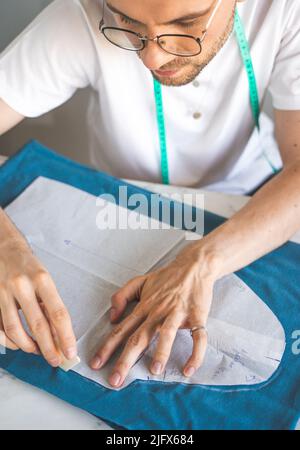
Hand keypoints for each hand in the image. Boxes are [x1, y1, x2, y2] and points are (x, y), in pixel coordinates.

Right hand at [0, 236, 76, 365]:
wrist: (3, 248)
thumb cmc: (28, 266)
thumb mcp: (44, 279)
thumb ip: (49, 304)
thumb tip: (58, 334)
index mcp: (42, 279)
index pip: (58, 313)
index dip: (65, 336)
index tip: (71, 351)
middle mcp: (22, 285)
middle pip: (38, 325)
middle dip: (49, 348)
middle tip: (56, 360)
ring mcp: (4, 292)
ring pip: (15, 330)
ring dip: (28, 347)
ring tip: (38, 352)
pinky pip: (0, 328)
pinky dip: (10, 341)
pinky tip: (19, 344)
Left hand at [90, 244, 218, 387]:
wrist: (194, 265)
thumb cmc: (166, 277)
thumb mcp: (140, 281)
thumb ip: (121, 296)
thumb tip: (112, 317)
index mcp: (144, 306)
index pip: (122, 329)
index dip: (107, 347)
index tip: (95, 364)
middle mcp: (158, 312)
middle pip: (139, 337)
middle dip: (125, 360)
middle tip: (115, 380)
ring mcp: (177, 313)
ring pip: (167, 334)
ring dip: (161, 352)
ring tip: (154, 371)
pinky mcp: (197, 315)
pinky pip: (198, 337)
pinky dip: (195, 354)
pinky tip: (188, 369)